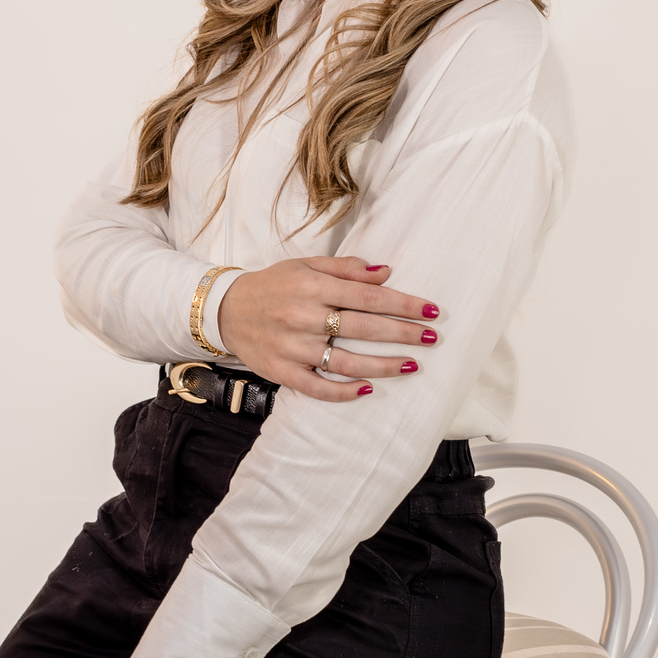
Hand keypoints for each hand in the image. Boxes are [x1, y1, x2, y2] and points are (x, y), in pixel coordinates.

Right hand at [216, 255, 439, 400]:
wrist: (226, 310)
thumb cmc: (273, 285)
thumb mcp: (306, 265)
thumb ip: (346, 269)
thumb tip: (386, 273)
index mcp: (312, 286)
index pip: (368, 296)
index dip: (403, 303)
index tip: (431, 310)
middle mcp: (303, 316)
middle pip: (363, 328)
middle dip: (402, 333)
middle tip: (432, 338)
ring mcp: (292, 347)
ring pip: (346, 361)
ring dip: (383, 365)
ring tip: (412, 365)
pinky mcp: (282, 371)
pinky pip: (318, 387)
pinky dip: (343, 391)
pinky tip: (368, 389)